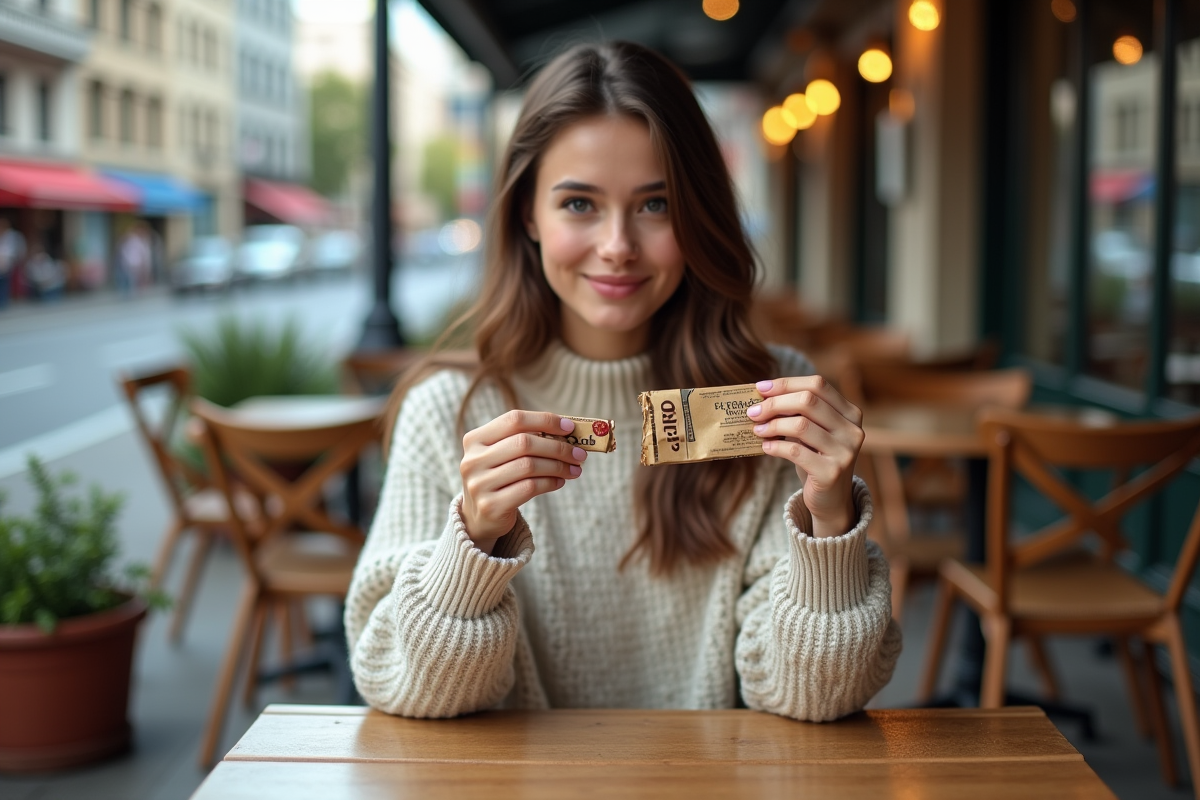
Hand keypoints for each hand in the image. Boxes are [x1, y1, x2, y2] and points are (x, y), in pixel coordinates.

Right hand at [460, 410, 586, 553]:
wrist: (479, 517)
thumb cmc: (499, 477)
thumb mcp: (502, 455)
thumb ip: (526, 440)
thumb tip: (568, 432)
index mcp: (475, 439)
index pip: (514, 420)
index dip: (544, 420)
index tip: (569, 427)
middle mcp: (473, 460)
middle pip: (524, 443)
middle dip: (558, 447)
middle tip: (579, 454)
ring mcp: (480, 484)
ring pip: (529, 466)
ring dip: (558, 466)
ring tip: (574, 469)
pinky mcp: (491, 506)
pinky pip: (529, 488)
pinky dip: (550, 483)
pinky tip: (560, 482)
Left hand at [747, 376, 863, 537]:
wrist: (830, 499)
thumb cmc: (815, 458)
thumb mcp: (811, 431)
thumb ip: (796, 413)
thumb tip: (760, 395)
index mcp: (850, 412)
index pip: (817, 385)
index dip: (786, 383)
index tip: (759, 388)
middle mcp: (852, 430)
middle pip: (808, 401)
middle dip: (775, 403)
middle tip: (753, 412)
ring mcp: (845, 451)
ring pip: (801, 425)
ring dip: (772, 425)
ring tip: (757, 430)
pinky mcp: (832, 472)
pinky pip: (796, 452)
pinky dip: (775, 447)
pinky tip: (765, 447)